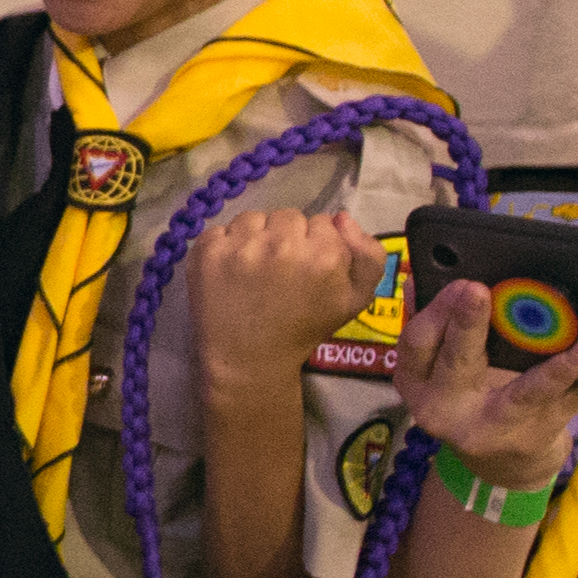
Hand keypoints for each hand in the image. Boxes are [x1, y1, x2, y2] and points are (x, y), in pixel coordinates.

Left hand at [188, 207, 382, 396]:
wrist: (249, 361)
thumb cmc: (304, 328)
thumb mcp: (356, 299)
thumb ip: (369, 255)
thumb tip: (342, 217)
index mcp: (324, 254)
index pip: (322, 222)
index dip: (315, 244)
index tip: (306, 269)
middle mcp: (282, 244)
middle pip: (288, 216)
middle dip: (287, 237)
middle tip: (279, 271)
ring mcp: (241, 246)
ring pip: (254, 218)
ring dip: (255, 237)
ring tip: (254, 270)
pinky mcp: (208, 251)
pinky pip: (221, 228)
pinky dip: (225, 246)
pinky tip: (230, 272)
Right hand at [394, 277, 577, 489]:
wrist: (500, 462)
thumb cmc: (469, 397)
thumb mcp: (440, 368)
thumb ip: (434, 325)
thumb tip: (421, 280)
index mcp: (419, 383)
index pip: (418, 343)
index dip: (437, 311)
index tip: (462, 283)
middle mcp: (448, 410)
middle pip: (458, 363)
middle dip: (468, 326)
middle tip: (479, 291)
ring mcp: (493, 428)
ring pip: (524, 395)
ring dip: (556, 369)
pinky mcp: (534, 436)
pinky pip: (564, 403)